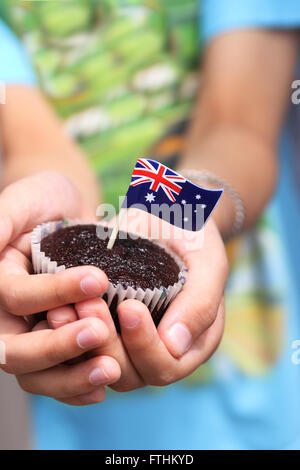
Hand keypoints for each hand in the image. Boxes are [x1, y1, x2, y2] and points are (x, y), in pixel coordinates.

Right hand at [0, 171, 120, 403]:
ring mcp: (33, 332)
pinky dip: (78, 386)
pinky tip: (103, 387)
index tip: (98, 278)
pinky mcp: (58, 341)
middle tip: (98, 332)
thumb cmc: (43, 201)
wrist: (70, 213)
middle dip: (56, 346)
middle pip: (16, 351)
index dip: (52, 293)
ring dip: (71, 376)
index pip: (14, 298)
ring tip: (110, 370)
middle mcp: (9, 316)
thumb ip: (0, 223)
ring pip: (36, 374)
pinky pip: (59, 376)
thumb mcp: (20, 202)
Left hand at [48, 211, 227, 390]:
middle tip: (88, 305)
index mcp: (192, 343)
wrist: (168, 218)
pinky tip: (55, 307)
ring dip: (80, 342)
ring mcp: (130, 342)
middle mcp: (160, 350)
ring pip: (100, 364)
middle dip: (107, 343)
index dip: (145, 346)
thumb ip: (200, 304)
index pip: (166, 366)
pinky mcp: (106, 327)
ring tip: (63, 309)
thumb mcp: (208, 263)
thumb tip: (174, 345)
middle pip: (130, 373)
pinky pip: (83, 345)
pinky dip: (68, 332)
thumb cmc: (194, 239)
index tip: (129, 307)